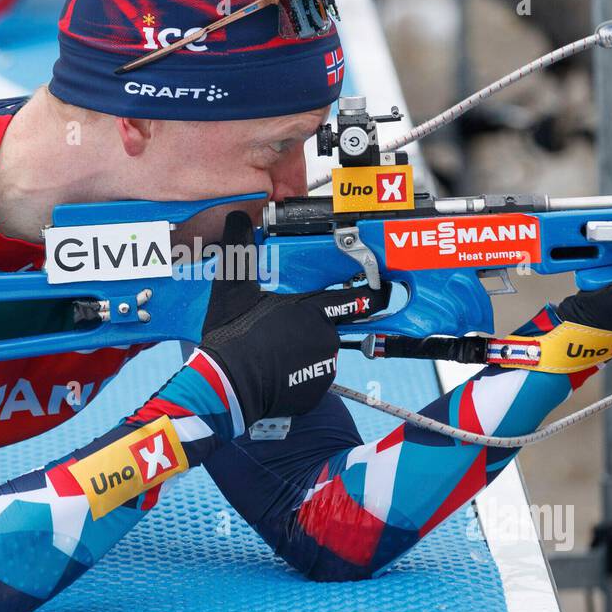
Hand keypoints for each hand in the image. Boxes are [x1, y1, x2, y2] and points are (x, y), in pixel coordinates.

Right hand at [199, 211, 387, 424]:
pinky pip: (312, 379)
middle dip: (306, 328)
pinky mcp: (315, 392)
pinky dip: (297, 377)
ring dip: (301, 352)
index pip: (355, 300)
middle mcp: (325, 337)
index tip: (384, 291)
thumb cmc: (233, 337)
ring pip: (318, 353)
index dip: (373, 294)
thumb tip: (237, 219)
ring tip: (269, 354)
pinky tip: (273, 373)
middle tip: (276, 333)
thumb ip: (241, 250)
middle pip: (325, 327)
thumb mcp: (232, 289)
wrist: (227, 387)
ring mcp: (323, 367)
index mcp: (312, 310)